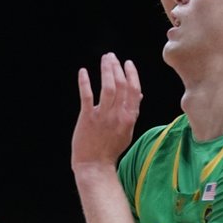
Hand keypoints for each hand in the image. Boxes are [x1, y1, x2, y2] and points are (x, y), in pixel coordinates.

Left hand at [70, 53, 141, 173]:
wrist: (95, 165)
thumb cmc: (111, 148)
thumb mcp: (127, 129)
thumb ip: (132, 111)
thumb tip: (138, 94)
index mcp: (129, 117)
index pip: (134, 90)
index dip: (131, 74)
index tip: (128, 63)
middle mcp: (118, 114)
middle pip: (121, 85)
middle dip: (117, 67)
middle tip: (112, 56)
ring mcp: (103, 115)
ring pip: (107, 87)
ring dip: (106, 70)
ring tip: (104, 59)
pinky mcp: (87, 117)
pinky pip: (87, 96)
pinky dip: (85, 82)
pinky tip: (83, 71)